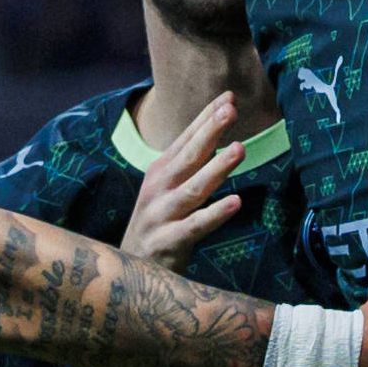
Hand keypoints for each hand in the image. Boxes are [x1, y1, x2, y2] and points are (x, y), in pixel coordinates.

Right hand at [123, 93, 246, 269]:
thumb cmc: (158, 224)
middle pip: (188, 156)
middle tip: (231, 110)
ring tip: (240, 149)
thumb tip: (219, 136)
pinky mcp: (167, 242)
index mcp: (161, 171)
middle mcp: (158, 188)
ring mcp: (160, 215)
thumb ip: (191, 166)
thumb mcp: (169, 190)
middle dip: (210, 131)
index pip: (186, 139)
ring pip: (192, 189)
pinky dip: (215, 214)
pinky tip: (236, 202)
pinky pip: (194, 226)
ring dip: (216, 168)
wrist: (127, 270)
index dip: (206, 118)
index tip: (228, 97)